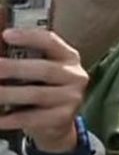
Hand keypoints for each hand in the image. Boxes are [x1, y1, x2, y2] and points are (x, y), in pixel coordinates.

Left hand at [0, 30, 88, 152]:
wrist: (58, 119)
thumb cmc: (42, 85)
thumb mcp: (37, 66)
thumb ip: (20, 54)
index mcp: (68, 56)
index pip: (51, 42)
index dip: (29, 37)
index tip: (6, 35)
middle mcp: (75, 76)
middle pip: (44, 70)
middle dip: (13, 68)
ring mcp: (71, 99)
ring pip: (36, 95)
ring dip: (7, 94)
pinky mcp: (62, 118)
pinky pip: (32, 118)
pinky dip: (9, 118)